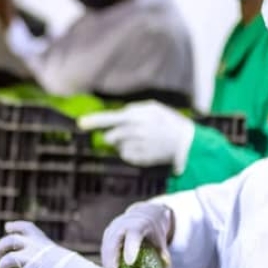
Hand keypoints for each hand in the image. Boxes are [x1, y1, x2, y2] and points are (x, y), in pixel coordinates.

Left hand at [0, 221, 119, 267]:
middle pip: (11, 240)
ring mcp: (34, 262)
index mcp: (45, 242)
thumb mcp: (61, 255)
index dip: (14, 226)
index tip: (7, 227)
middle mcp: (37, 248)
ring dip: (2, 264)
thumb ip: (47, 253)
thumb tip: (40, 258)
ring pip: (8, 258)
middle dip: (0, 245)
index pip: (26, 227)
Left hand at [78, 101, 195, 171]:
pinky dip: (131, 152)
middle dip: (113, 136)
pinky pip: (125, 155)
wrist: (186, 142)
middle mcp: (135, 131)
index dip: (94, 121)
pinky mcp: (140, 158)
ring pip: (118, 146)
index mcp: (137, 116)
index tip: (81, 123)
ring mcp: (137, 146)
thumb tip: (117, 116)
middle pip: (110, 136)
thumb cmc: (168, 122)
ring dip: (124, 143)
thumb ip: (133, 111)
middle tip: (128, 133)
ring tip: (141, 140)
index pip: (109, 118)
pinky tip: (145, 148)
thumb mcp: (152, 108)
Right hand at [101, 202, 172, 267]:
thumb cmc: (152, 230)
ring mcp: (112, 229)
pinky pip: (104, 250)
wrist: (141, 214)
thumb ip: (163, 253)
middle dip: (112, 260)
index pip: (133, 235)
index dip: (131, 248)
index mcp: (137, 224)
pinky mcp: (106, 235)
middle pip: (113, 242)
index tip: (130, 263)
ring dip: (107, 263)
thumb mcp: (160, 239)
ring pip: (106, 247)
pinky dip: (107, 261)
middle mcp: (121, 224)